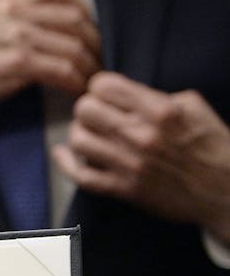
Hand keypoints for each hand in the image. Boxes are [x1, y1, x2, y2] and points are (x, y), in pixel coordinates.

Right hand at [0, 0, 99, 137]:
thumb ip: (13, 22)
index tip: (87, 34)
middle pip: (74, 16)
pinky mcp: (15, 61)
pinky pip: (61, 68)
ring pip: (73, 44)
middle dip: (93, 42)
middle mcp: (9, 9)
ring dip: (88, 67)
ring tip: (89, 82)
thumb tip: (50, 32)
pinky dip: (75, 82)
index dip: (83, 12)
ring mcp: (13, 33)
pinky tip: (75, 92)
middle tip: (95, 63)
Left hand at [52, 71, 229, 242]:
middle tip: (96, 115)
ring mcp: (129, 164)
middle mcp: (140, 135)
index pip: (103, 85)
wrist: (224, 190)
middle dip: (87, 108)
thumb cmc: (212, 146)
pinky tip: (62, 154)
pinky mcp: (122, 189)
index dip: (99, 88)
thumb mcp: (193, 107)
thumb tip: (125, 94)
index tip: (105, 95)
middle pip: (84, 109)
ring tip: (90, 134)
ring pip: (77, 139)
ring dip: (80, 134)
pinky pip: (80, 175)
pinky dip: (65, 163)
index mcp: (159, 110)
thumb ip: (157, 96)